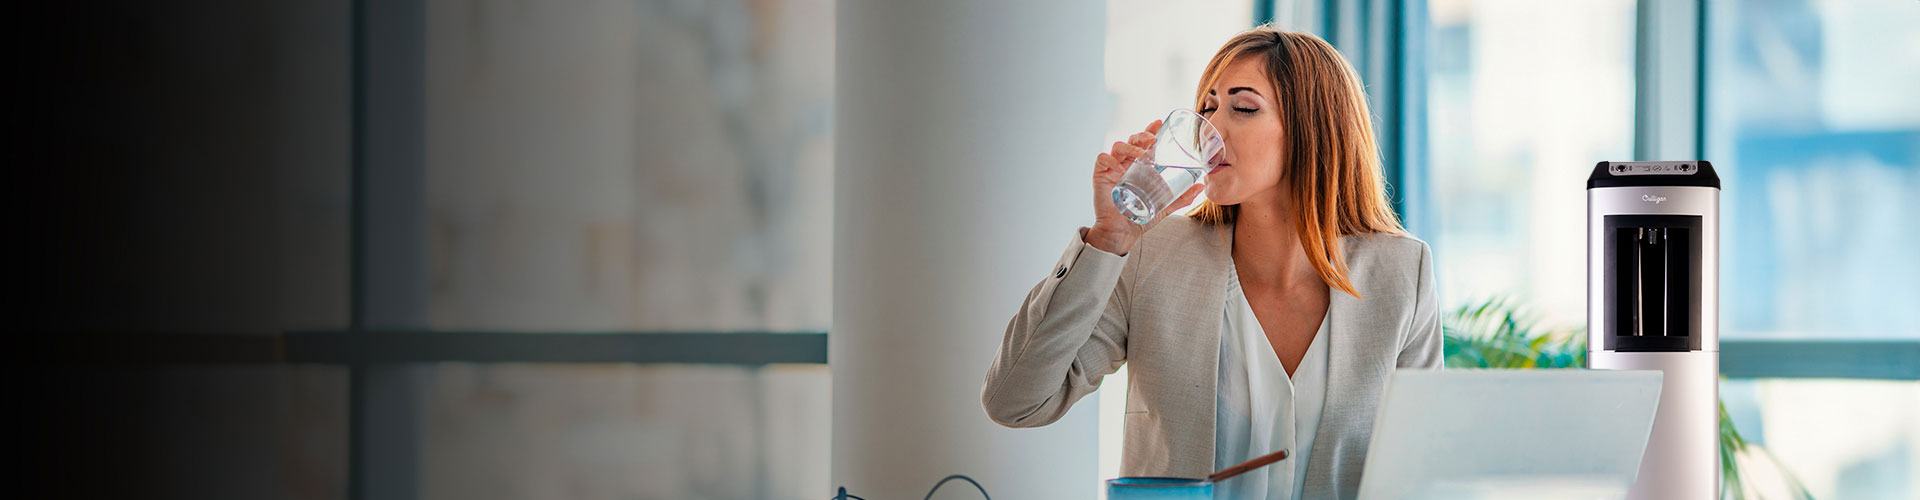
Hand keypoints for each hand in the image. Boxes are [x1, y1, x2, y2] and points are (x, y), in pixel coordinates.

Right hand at [1086, 119, 1205, 254]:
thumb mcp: (1165, 205)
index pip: (1144, 143)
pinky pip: (1101, 159)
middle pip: (1131, 141)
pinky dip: (1108, 157)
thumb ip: (1182, 197)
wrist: (1123, 233)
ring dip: (1129, 146)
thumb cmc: (1141, 217)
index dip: (1150, 131)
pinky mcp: (1100, 176)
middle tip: (1152, 139)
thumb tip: (1201, 187)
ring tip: (1139, 153)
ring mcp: (1112, 169)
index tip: (1158, 123)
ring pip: (1118, 146)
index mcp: (1139, 166)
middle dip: (1141, 135)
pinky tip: (1115, 162)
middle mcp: (1126, 164)